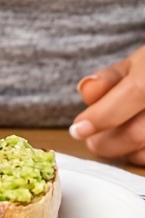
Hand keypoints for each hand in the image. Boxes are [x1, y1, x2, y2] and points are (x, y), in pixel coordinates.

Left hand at [70, 46, 144, 165]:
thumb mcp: (140, 61)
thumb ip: (112, 78)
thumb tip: (86, 91)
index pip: (135, 92)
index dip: (103, 114)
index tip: (78, 129)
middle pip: (141, 131)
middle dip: (107, 142)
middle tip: (91, 141)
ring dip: (126, 153)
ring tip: (113, 142)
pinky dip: (143, 156)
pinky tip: (135, 149)